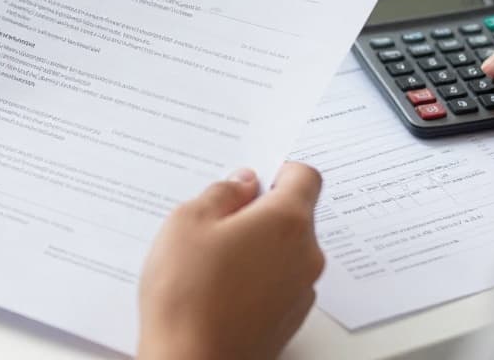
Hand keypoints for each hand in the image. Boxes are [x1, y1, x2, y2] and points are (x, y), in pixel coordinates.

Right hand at [137, 163, 324, 359]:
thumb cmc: (187, 296)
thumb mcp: (188, 222)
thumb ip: (222, 193)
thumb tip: (242, 184)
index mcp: (287, 222)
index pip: (305, 177)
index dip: (277, 171)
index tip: (249, 180)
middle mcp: (306, 256)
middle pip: (294, 216)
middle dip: (258, 213)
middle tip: (214, 223)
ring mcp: (300, 292)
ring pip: (284, 252)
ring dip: (256, 248)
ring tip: (209, 262)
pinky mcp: (287, 320)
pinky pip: (277, 284)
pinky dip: (255, 279)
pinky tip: (218, 290)